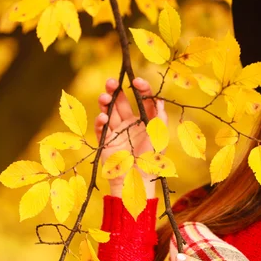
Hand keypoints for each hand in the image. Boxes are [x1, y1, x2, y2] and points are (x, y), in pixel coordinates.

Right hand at [94, 77, 166, 196]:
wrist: (137, 180)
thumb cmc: (152, 158)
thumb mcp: (160, 136)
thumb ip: (160, 116)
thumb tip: (159, 99)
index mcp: (144, 121)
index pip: (141, 99)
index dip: (140, 88)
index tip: (136, 80)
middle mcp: (129, 124)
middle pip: (121, 102)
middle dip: (115, 90)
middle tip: (111, 81)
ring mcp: (116, 132)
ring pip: (108, 111)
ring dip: (105, 102)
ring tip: (104, 96)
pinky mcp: (105, 142)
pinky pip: (101, 128)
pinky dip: (100, 121)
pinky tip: (103, 117)